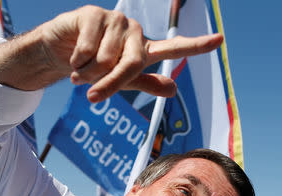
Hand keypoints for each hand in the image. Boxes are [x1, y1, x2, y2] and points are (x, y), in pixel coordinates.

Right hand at [40, 5, 223, 101]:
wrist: (61, 56)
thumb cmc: (94, 69)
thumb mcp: (122, 81)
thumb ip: (146, 84)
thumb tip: (174, 89)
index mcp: (144, 50)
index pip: (175, 47)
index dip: (197, 45)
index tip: (219, 40)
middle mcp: (134, 32)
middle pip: (130, 66)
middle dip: (107, 85)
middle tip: (91, 94)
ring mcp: (115, 21)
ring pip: (105, 59)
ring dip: (88, 72)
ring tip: (82, 67)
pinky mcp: (94, 14)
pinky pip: (88, 49)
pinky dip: (77, 61)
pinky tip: (73, 56)